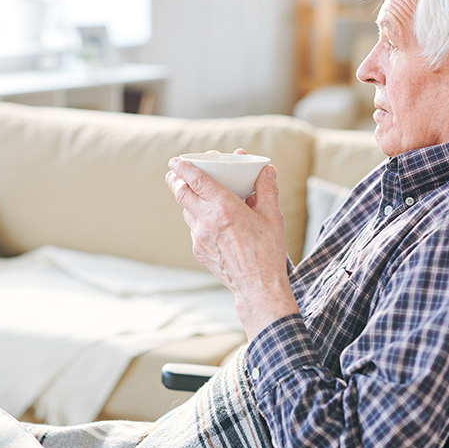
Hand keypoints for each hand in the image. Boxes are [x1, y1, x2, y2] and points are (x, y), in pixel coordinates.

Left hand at [166, 152, 299, 338]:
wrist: (258, 287)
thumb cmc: (268, 251)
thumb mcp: (272, 217)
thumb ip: (267, 190)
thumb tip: (267, 171)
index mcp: (225, 208)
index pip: (197, 180)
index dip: (184, 167)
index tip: (176, 160)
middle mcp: (207, 220)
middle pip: (181, 194)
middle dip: (176, 180)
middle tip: (176, 172)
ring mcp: (200, 237)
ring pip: (186, 211)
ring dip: (188, 199)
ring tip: (196, 194)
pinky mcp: (199, 250)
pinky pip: (194, 228)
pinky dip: (198, 218)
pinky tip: (210, 219)